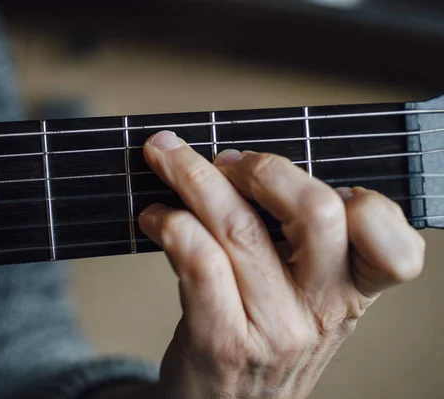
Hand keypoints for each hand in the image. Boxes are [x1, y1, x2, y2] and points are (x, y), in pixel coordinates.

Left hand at [137, 131, 424, 398]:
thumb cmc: (260, 337)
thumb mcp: (301, 299)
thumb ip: (297, 242)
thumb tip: (243, 163)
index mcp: (351, 293)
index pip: (394, 248)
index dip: (368, 205)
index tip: (318, 184)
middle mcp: (322, 312)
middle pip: (316, 213)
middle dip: (263, 168)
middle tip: (225, 161)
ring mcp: (273, 329)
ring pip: (239, 226)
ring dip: (192, 176)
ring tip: (165, 159)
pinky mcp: (221, 339)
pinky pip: (197, 259)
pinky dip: (169, 222)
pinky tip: (154, 216)